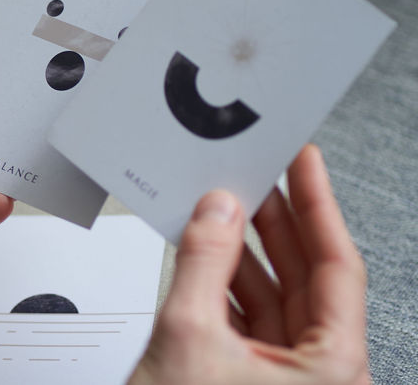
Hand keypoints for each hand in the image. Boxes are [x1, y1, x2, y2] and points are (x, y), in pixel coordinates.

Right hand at [128, 145, 369, 384]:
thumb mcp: (188, 336)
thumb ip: (203, 262)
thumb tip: (216, 211)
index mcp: (332, 371)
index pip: (336, 266)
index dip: (317, 204)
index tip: (305, 160)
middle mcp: (319, 376)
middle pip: (306, 277)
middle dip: (279, 220)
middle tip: (262, 168)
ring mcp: (284, 380)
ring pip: (273, 295)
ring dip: (246, 249)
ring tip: (226, 200)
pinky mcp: (248, 379)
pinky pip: (246, 315)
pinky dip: (224, 280)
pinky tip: (206, 248)